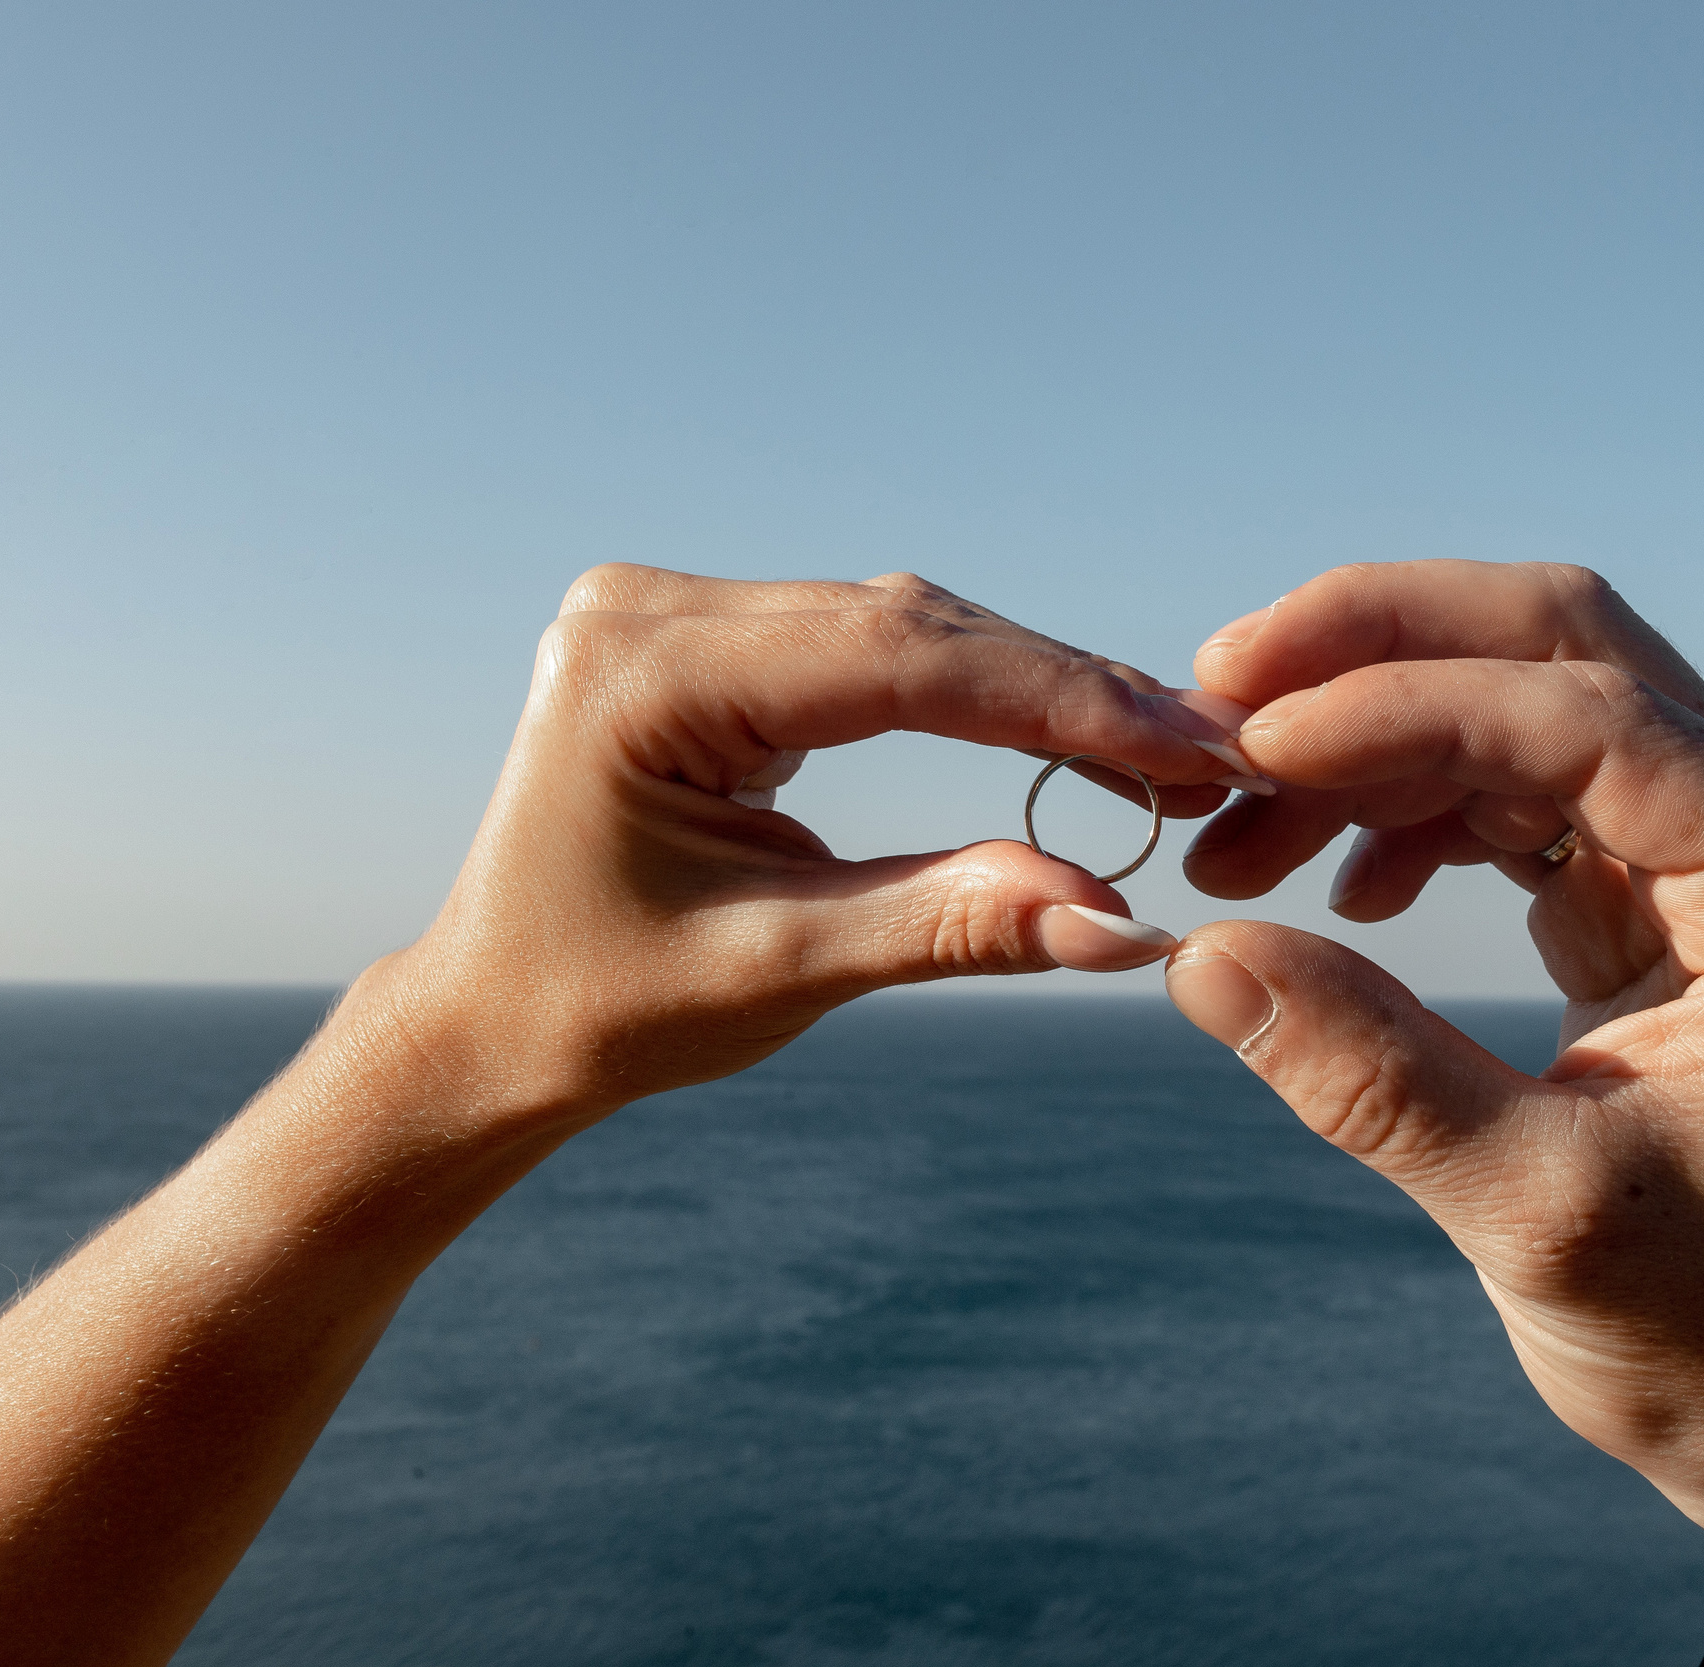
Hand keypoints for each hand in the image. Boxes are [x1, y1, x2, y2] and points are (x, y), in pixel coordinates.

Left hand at [385, 563, 1249, 1116]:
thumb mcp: (781, 972)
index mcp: (640, 673)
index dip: (1057, 701)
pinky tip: (1075, 728)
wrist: (487, 1021)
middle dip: (1068, 692)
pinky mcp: (711, 640)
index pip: (894, 660)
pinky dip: (979, 693)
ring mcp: (676, 612)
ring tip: (1172, 748)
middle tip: (1216, 754)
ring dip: (1039, 688)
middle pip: (912, 629)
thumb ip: (948, 923)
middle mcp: (651, 608)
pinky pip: (874, 650)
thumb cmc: (602, 1009)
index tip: (1190, 749)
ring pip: (907, 630)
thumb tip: (1122, 918)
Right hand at [1164, 560, 1703, 1661]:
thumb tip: (1201, 953)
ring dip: (1372, 735)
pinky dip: (1406, 805)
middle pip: (1571, 650)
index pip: (1598, 724)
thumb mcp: (1534, 1217)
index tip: (1250, 745)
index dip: (1410, 709)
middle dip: (1384, 647)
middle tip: (1217, 689)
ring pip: (1529, 705)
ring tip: (1234, 831)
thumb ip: (1372, 1076)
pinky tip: (1330, 886)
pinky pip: (1518, 792)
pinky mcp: (1659, 899)